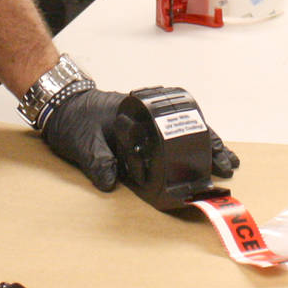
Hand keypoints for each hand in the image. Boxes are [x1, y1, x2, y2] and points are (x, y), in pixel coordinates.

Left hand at [40, 89, 239, 192]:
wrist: (58, 105)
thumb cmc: (71, 118)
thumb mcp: (82, 141)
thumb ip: (97, 160)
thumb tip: (110, 182)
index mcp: (138, 115)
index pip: (177, 129)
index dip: (200, 144)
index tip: (216, 162)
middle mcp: (146, 116)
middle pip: (187, 129)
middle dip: (210, 146)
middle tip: (229, 166)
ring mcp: (144, 123)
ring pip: (181, 132)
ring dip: (201, 146)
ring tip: (222, 163)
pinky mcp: (139, 131)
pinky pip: (168, 138)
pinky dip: (184, 147)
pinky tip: (193, 159)